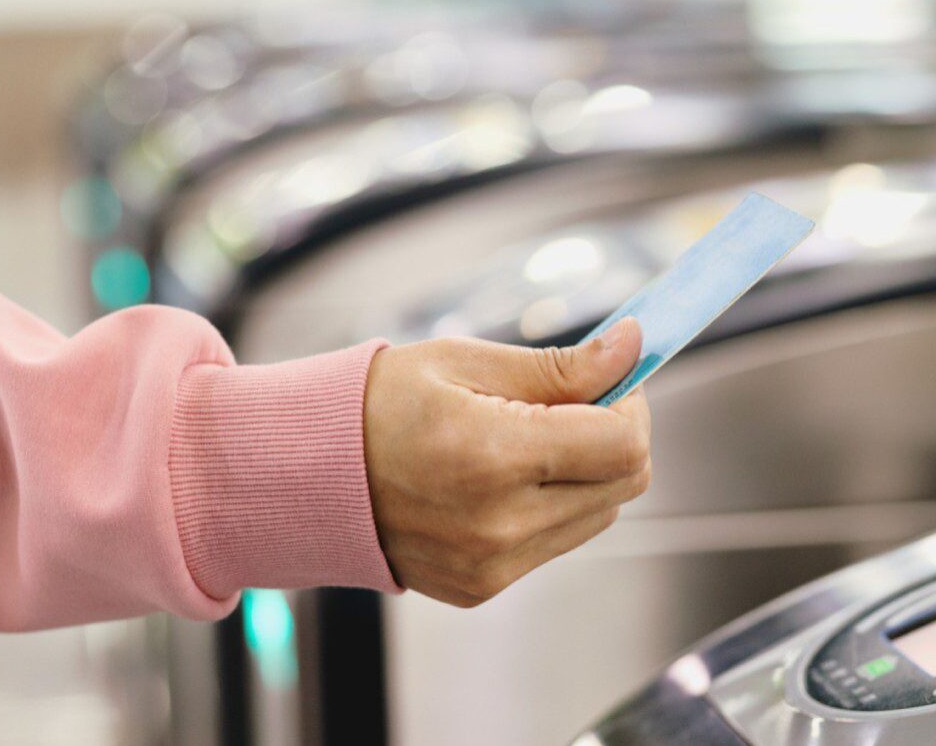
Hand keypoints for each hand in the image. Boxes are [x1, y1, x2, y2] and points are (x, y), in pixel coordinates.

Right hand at [363, 319, 650, 606]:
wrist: (303, 473)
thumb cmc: (377, 405)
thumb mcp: (466, 361)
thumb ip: (560, 366)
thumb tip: (632, 348)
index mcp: (493, 456)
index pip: (623, 445)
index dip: (632, 405)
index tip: (610, 379)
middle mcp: (498, 523)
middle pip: (624, 484)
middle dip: (615, 434)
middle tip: (574, 401)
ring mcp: (490, 564)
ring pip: (598, 515)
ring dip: (586, 472)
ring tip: (529, 438)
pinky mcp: (482, 587)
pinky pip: (555, 542)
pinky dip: (550, 505)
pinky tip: (503, 477)